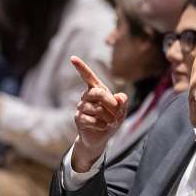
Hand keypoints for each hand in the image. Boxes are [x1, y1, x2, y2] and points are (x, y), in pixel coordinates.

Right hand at [70, 57, 127, 171]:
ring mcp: (81, 108)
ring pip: (96, 109)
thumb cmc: (111, 120)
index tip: (72, 58)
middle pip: (96, 93)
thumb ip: (123, 101)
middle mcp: (87, 97)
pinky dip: (101, 125)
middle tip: (118, 112)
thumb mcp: (121, 111)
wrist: (101, 138)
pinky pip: (91, 120)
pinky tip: (103, 127)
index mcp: (97, 90)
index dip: (81, 67)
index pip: (88, 76)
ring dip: (108, 117)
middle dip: (110, 103)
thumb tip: (119, 97)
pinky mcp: (79, 119)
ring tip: (111, 122)